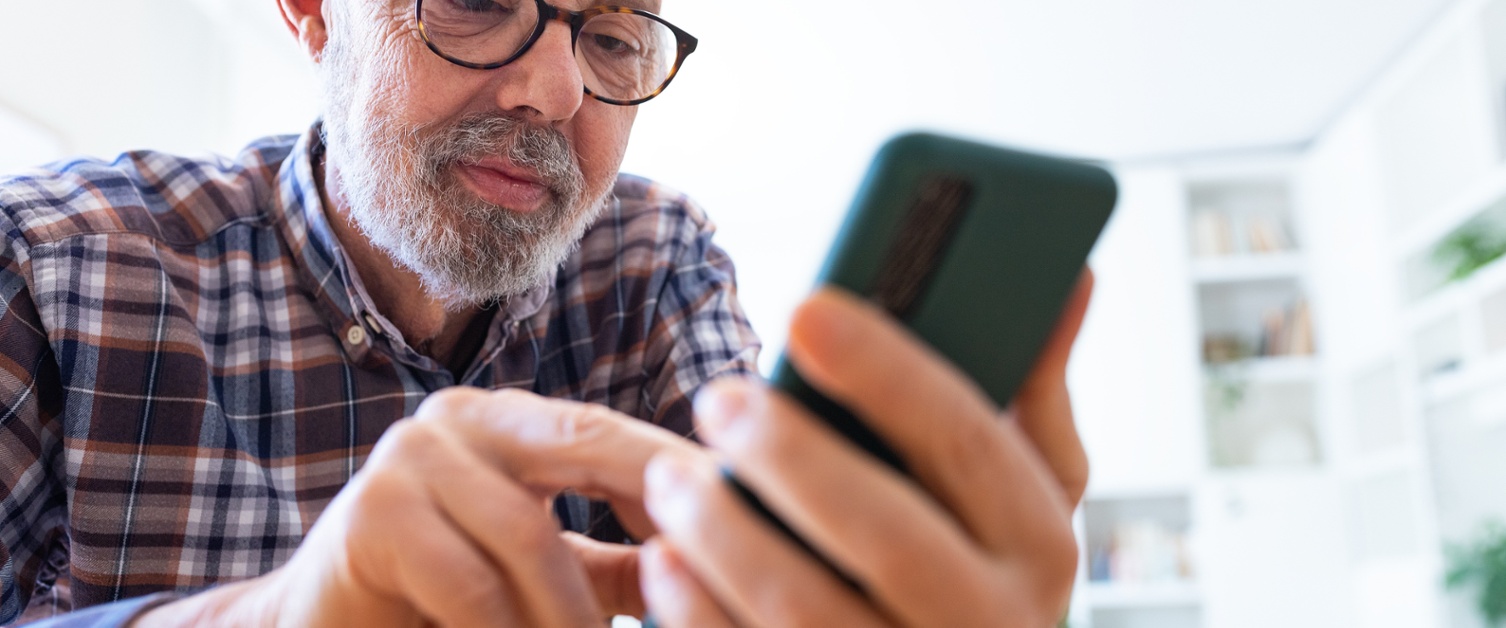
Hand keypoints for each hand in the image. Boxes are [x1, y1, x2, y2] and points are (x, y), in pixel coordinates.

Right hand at [136, 388, 699, 626]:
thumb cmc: (445, 603)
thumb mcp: (549, 577)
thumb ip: (623, 562)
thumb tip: (718, 558)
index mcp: (512, 423)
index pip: (613, 432)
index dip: (681, 470)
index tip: (752, 508)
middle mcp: (464, 417)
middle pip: (586, 446)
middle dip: (656, 508)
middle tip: (705, 574)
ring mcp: (411, 456)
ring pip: (531, 533)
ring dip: (572, 613)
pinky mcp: (373, 513)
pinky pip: (471, 583)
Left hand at [639, 270, 1094, 626]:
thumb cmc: (978, 571)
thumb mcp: (1025, 498)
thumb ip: (1028, 392)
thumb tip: (1069, 272)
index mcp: (1038, 546)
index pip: (969, 443)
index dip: (887, 372)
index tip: (805, 308)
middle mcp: (992, 622)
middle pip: (887, 533)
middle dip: (792, 458)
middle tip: (720, 397)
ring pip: (808, 611)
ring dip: (728, 537)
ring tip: (670, 478)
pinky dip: (700, 616)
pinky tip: (665, 562)